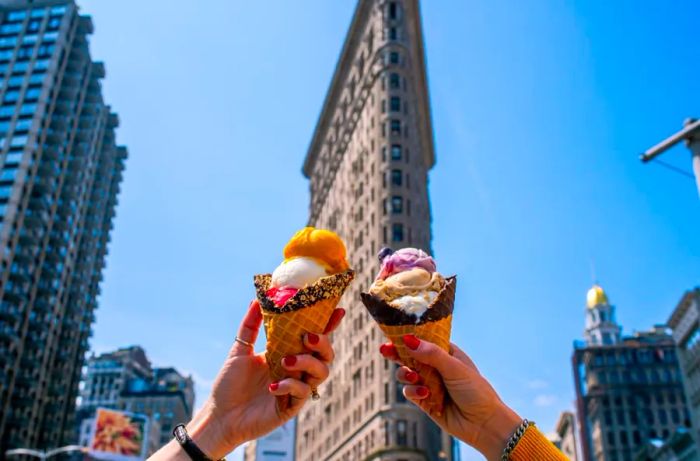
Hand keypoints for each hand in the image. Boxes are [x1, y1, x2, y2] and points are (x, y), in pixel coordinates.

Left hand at [185, 300, 344, 458]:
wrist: (220, 415)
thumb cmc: (230, 384)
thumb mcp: (240, 350)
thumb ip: (250, 325)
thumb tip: (257, 299)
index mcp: (288, 353)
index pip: (314, 337)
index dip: (329, 324)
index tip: (339, 310)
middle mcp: (297, 370)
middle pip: (326, 354)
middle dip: (323, 343)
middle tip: (307, 337)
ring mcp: (296, 388)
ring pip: (321, 372)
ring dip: (307, 362)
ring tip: (286, 361)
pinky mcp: (291, 406)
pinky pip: (303, 392)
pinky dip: (290, 385)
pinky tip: (272, 386)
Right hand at [380, 337, 520, 460]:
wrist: (484, 424)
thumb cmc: (476, 391)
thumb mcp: (455, 368)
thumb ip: (432, 354)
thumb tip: (408, 339)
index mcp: (447, 353)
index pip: (424, 340)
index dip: (409, 336)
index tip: (394, 333)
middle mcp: (436, 367)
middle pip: (410, 355)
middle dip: (397, 353)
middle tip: (384, 350)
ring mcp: (429, 384)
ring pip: (406, 374)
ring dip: (406, 374)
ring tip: (414, 377)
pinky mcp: (425, 401)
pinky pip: (409, 392)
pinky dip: (413, 391)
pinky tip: (424, 393)